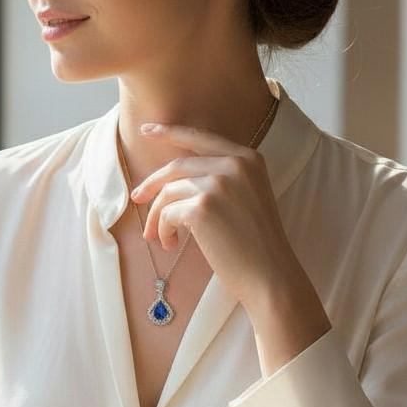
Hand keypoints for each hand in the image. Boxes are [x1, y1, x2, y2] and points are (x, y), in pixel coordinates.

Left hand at [130, 122, 295, 310]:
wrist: (270, 275)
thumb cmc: (254, 245)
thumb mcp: (245, 198)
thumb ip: (219, 179)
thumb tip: (170, 181)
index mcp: (248, 158)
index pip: (200, 138)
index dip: (170, 132)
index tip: (146, 130)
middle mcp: (235, 164)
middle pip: (177, 166)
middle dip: (152, 184)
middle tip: (136, 199)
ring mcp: (219, 184)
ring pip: (168, 192)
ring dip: (157, 216)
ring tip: (160, 238)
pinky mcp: (203, 207)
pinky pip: (168, 213)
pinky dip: (163, 229)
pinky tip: (171, 244)